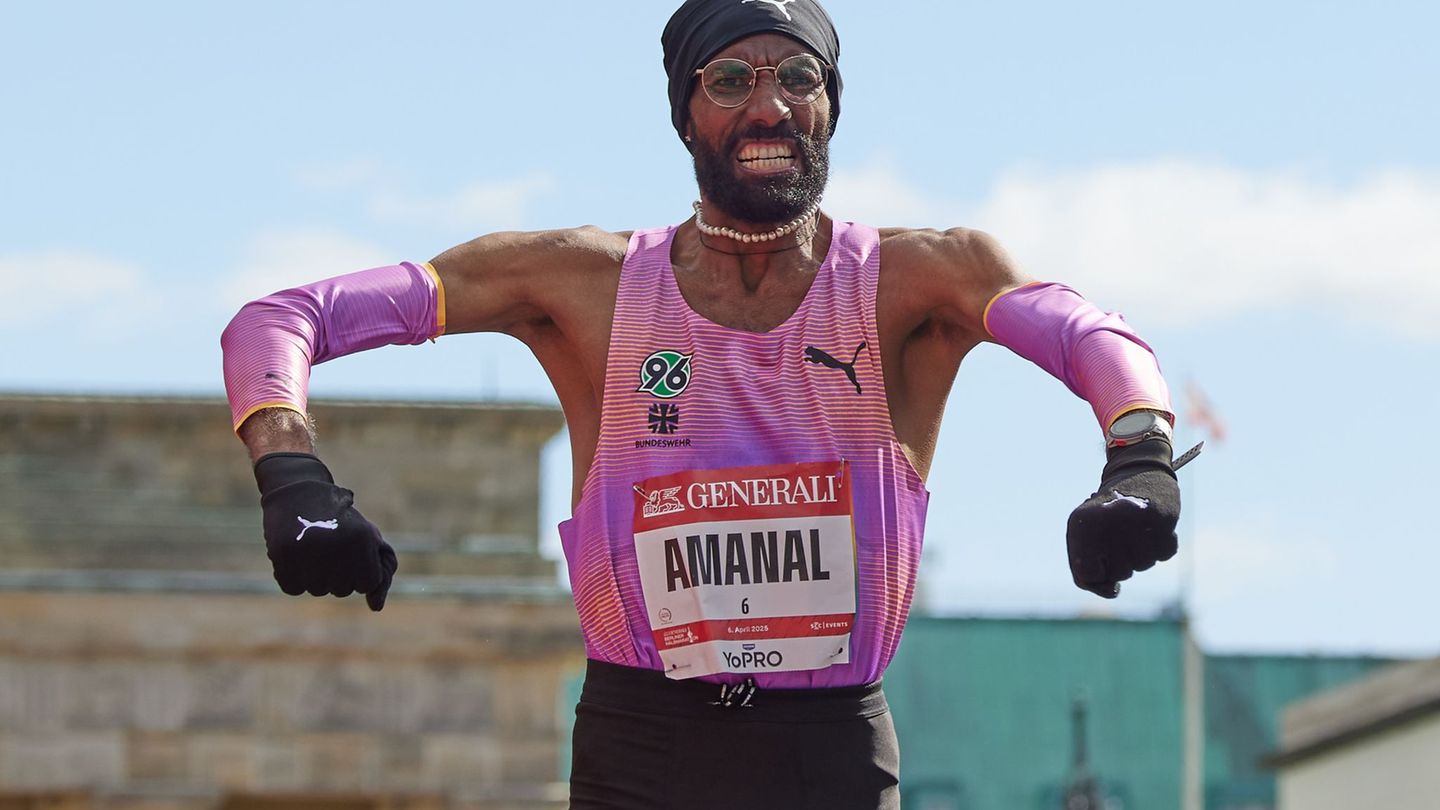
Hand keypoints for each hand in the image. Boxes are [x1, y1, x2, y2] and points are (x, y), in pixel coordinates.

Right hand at [253, 453, 397, 610]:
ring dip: (316, 574)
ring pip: (318, 590)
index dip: (360, 570)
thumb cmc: (340, 520)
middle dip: (339, 572)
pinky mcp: (282, 557)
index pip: (368, 583)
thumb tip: (376, 608)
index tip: (352, 552)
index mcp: (362, 540)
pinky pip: (293, 588)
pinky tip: (296, 553)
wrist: (298, 491)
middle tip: (330, 546)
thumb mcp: (369, 539)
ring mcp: (308, 553)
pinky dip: (294, 576)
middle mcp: (336, 548)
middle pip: (342, 589)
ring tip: (313, 547)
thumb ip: (382, 573)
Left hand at [1066, 438, 1178, 597]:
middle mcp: (1107, 522)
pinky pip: (1164, 554)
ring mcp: (1136, 520)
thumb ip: (1085, 566)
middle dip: (1121, 561)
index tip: (1100, 559)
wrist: (1137, 473)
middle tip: (1120, 536)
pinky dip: (1161, 545)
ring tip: (1135, 529)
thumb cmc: (1106, 512)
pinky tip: (1153, 528)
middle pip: (1119, 574)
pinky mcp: (1162, 518)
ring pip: (1143, 566)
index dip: (1096, 574)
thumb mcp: (1082, 533)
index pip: (1087, 576)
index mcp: (1081, 526)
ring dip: (1141, 553)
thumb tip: (1111, 591)